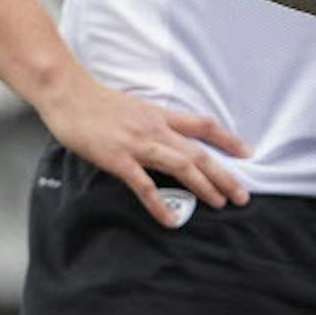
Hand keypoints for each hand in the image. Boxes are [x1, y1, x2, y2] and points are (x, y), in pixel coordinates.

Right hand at [38, 74, 253, 226]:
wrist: (69, 95)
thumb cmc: (96, 102)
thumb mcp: (133, 107)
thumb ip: (152, 122)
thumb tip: (167, 137)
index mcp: (159, 115)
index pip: (202, 125)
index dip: (227, 139)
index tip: (246, 153)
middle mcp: (155, 129)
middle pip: (198, 152)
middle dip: (224, 174)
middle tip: (243, 195)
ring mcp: (137, 144)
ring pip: (181, 165)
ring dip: (204, 186)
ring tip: (220, 203)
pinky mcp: (119, 159)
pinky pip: (144, 185)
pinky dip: (159, 204)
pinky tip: (171, 219)